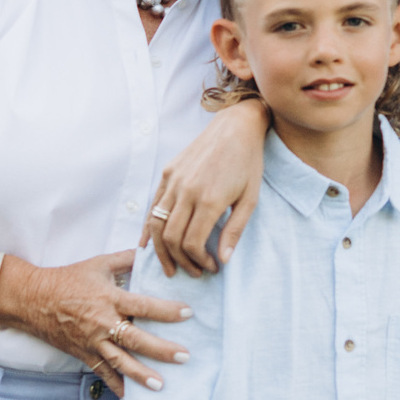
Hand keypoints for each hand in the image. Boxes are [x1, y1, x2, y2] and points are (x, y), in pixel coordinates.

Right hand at [3, 251, 190, 393]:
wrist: (32, 298)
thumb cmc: (68, 278)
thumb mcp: (99, 263)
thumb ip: (127, 258)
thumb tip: (152, 249)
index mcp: (109, 298)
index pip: (143, 305)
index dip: (166, 310)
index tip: (189, 313)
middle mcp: (102, 323)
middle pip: (135, 339)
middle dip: (161, 349)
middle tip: (185, 356)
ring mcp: (92, 341)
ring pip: (119, 361)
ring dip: (140, 375)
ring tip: (161, 385)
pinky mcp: (83, 354)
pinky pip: (102, 372)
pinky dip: (116, 385)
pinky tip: (130, 397)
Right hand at [145, 102, 269, 276]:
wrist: (236, 126)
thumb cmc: (248, 163)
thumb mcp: (251, 198)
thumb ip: (235, 230)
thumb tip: (223, 260)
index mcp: (210, 199)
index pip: (192, 243)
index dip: (199, 262)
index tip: (211, 268)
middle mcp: (186, 191)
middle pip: (171, 238)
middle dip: (181, 261)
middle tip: (192, 273)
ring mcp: (173, 181)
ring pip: (157, 224)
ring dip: (161, 251)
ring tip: (169, 267)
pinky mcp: (167, 173)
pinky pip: (153, 206)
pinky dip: (149, 228)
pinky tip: (148, 245)